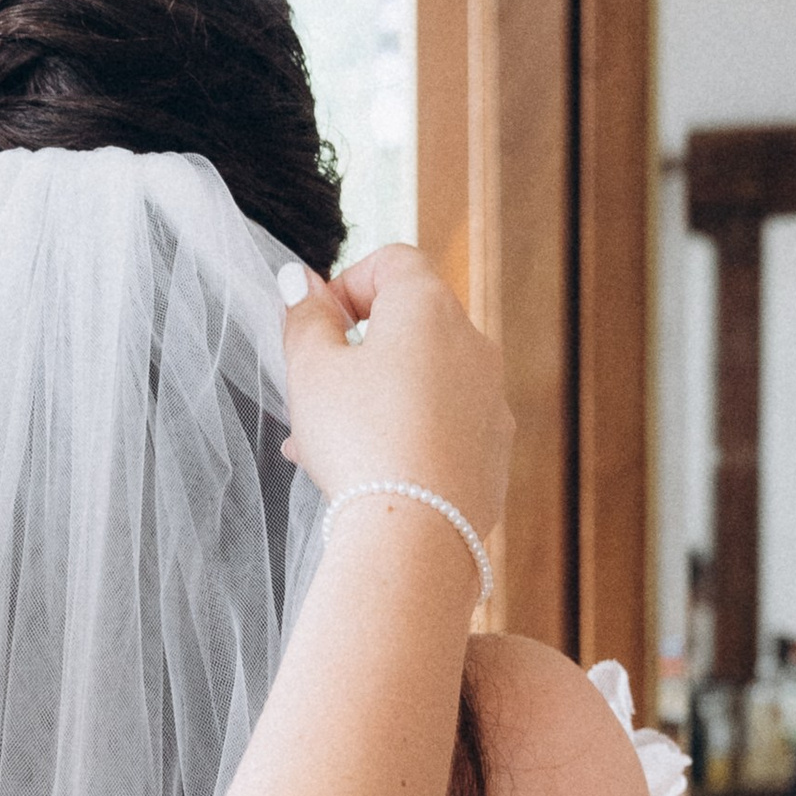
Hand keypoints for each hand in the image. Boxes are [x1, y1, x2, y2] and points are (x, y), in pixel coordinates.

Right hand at [280, 245, 511, 553]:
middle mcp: (473, 344)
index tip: (317, 323)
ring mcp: (490, 398)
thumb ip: (304, 318)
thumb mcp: (310, 372)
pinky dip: (407, 432)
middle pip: (410, 325)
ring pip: (424, 380)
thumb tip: (301, 281)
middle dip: (357, 350)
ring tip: (324, 444)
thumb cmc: (358, 442)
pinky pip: (444, 425)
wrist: (415, 534)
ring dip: (376, 396)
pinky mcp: (494, 449)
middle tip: (314, 389)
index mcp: (429, 308)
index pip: (394, 260)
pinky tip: (368, 471)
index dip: (348, 282)